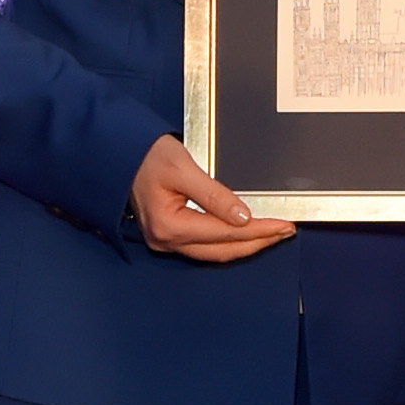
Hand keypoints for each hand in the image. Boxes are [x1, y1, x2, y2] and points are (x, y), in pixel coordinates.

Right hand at [130, 134, 296, 263]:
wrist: (120, 152)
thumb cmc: (146, 155)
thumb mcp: (183, 168)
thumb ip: (214, 194)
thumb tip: (243, 217)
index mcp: (169, 225)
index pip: (225, 233)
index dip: (258, 230)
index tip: (282, 224)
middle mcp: (166, 240)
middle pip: (222, 250)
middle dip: (257, 242)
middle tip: (285, 231)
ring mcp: (165, 241)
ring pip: (214, 253)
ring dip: (245, 245)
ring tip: (272, 235)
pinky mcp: (168, 236)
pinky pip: (204, 247)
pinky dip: (228, 242)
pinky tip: (245, 236)